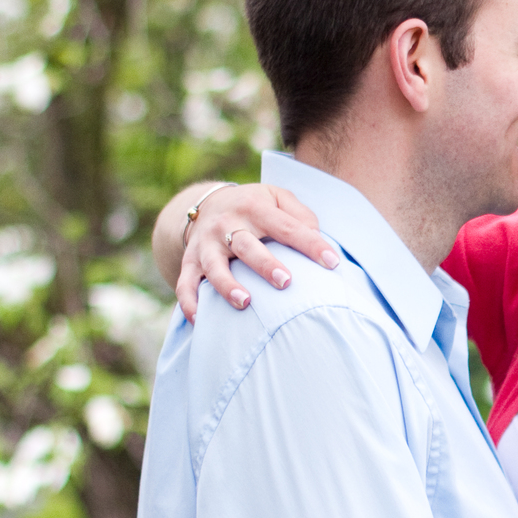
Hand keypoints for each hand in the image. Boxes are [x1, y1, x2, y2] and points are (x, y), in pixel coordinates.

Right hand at [171, 183, 337, 317]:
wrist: (208, 203)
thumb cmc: (254, 206)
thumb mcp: (277, 197)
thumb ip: (299, 215)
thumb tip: (317, 238)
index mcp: (254, 207)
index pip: (287, 227)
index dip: (311, 244)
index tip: (332, 263)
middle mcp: (227, 224)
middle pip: (246, 245)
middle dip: (264, 264)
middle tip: (285, 281)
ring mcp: (206, 245)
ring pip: (214, 267)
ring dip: (227, 285)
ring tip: (245, 302)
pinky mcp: (190, 262)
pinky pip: (185, 284)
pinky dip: (190, 302)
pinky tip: (200, 320)